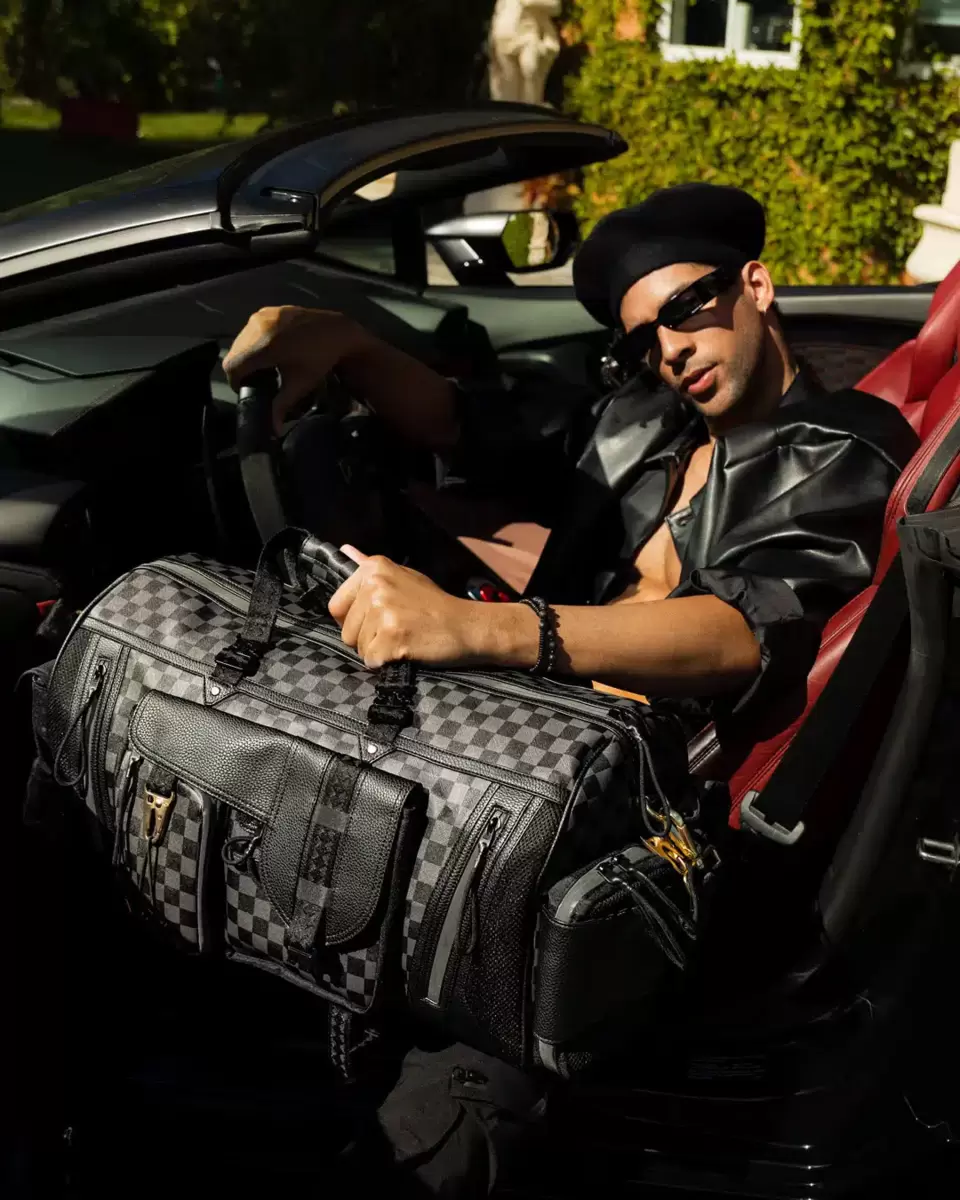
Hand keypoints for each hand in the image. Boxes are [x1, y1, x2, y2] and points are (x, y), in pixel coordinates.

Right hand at [222, 306, 369, 434]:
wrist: (336, 331)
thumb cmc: (319, 360)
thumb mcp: (300, 384)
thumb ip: (281, 406)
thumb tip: (273, 430)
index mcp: (264, 345)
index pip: (233, 367)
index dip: (236, 382)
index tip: (248, 390)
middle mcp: (258, 327)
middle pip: (234, 353)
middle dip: (240, 370)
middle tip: (255, 381)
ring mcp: (261, 315)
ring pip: (239, 341)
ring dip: (245, 356)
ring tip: (261, 367)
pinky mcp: (266, 310)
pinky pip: (249, 330)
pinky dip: (252, 343)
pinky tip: (267, 352)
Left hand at [328, 546, 487, 669]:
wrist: (468, 626)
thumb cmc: (435, 605)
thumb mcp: (404, 576)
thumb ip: (370, 568)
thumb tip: (344, 550)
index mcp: (373, 569)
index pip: (336, 606)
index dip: (353, 621)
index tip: (376, 620)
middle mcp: (375, 585)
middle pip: (346, 631)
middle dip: (366, 639)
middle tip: (396, 631)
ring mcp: (383, 610)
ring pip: (358, 648)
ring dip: (378, 651)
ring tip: (404, 639)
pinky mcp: (391, 636)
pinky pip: (372, 660)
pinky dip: (387, 663)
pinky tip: (407, 650)